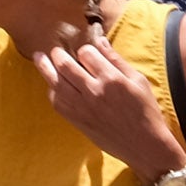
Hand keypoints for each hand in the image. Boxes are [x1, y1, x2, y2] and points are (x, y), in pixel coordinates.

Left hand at [38, 34, 185, 182]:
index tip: (87, 52)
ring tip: (39, 58)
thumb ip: (116, 60)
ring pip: (56, 84)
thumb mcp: (138, 80)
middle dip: (58, 54)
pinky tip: (52, 85)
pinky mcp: (78, 121)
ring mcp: (83, 108)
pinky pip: (57, 103)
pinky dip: (52, 91)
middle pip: (65, 66)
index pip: (86, 54)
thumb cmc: (145, 111)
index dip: (85, 50)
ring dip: (45, 69)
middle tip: (55, 50)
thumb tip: (100, 40)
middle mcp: (93, 92)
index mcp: (111, 79)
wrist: (143, 145)